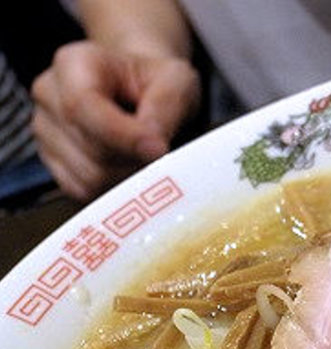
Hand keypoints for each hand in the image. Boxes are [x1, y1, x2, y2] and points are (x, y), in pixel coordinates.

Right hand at [31, 41, 200, 200]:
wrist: (140, 91)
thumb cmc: (156, 83)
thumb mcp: (175, 81)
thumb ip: (166, 107)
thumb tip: (153, 145)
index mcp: (73, 64)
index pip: (83, 107)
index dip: (123, 137)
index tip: (158, 150)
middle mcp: (49, 95)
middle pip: (90, 151)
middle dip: (133, 161)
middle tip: (161, 155)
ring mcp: (46, 133)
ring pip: (89, 179)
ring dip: (127, 180)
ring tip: (146, 160)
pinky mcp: (54, 165)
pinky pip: (84, 194)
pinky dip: (114, 193)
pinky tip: (130, 172)